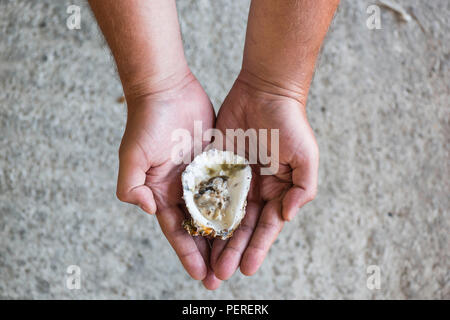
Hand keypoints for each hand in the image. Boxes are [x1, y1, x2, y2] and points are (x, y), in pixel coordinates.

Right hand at [116, 71, 220, 289]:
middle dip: (209, 253)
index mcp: (162, 192)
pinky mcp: (218, 161)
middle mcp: (182, 189)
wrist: (167, 88)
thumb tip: (150, 211)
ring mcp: (202, 176)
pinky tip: (248, 223)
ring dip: (225, 236)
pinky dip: (236, 207)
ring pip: (217, 212)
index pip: (176, 230)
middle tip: (222, 277)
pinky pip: (229, 188)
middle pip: (198, 228)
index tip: (201, 274)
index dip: (187, 253)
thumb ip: (132, 186)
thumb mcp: (133, 156)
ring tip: (238, 258)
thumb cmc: (147, 122)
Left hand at [211, 72, 318, 279]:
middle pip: (241, 228)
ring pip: (221, 215)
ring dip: (214, 239)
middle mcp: (254, 190)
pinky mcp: (215, 165)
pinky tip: (193, 229)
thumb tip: (286, 217)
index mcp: (276, 192)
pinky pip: (206, 191)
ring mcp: (233, 179)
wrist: (265, 90)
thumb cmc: (290, 123)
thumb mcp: (306, 157)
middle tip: (218, 275)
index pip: (265, 228)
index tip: (246, 269)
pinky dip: (200, 211)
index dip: (256, 248)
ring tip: (205, 262)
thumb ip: (302, 188)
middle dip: (231, 251)